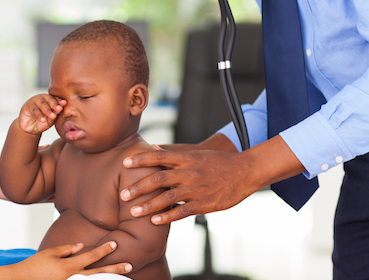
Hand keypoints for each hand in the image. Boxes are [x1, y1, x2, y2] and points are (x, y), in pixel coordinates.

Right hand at [14, 241, 131, 279]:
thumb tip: (82, 246)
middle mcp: (72, 279)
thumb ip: (68, 249)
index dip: (104, 250)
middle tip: (129, 264)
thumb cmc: (34, 266)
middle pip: (98, 274)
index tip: (115, 244)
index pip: (91, 256)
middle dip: (115, 269)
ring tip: (124, 278)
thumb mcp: (50, 253)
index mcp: (69, 266)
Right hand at [18, 95, 66, 133]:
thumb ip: (55, 114)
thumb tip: (60, 108)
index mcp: (49, 100)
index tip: (64, 103)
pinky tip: (43, 119)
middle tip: (59, 109)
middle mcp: (42, 98)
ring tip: (52, 116)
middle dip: (55, 104)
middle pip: (49, 99)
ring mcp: (34, 101)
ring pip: (42, 104)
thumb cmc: (42, 122)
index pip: (55, 99)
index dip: (60, 101)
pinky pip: (34, 109)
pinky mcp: (27, 106)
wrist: (30, 128)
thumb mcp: (50, 120)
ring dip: (47, 110)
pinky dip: (39, 115)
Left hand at [120, 148, 257, 223]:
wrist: (245, 172)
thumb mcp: (196, 154)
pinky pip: (182, 211)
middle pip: (159, 179)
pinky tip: (154, 221)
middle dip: (139, 187)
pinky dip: (167, 217)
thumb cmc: (219, 162)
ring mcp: (196, 189)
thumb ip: (174, 154)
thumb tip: (152, 147)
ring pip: (167, 198)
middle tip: (123, 195)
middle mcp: (189, 173)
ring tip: (133, 212)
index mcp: (186, 158)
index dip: (141, 160)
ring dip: (149, 206)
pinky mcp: (204, 204)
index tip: (125, 163)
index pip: (159, 156)